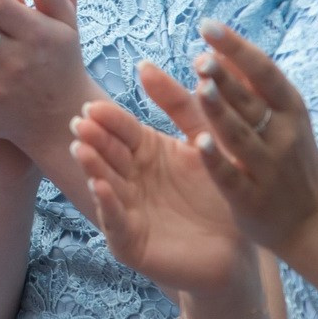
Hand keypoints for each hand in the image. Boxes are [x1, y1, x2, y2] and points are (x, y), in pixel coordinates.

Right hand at [70, 69, 252, 297]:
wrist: (237, 254)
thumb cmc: (219, 197)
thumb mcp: (204, 144)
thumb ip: (184, 107)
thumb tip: (153, 64)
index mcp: (145, 154)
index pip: (121, 132)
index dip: (107, 120)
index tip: (92, 106)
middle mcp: (129, 180)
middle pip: (107, 155)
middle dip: (93, 140)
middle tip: (80, 124)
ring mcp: (126, 212)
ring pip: (104, 185)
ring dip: (91, 167)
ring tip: (82, 150)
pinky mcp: (130, 243)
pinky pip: (116, 222)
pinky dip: (107, 205)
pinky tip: (101, 187)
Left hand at [178, 23, 317, 258]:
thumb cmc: (290, 161)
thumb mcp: (278, 120)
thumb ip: (243, 89)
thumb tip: (212, 50)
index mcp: (289, 111)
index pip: (263, 72)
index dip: (236, 48)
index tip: (207, 26)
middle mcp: (282, 136)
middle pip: (251, 102)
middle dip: (226, 78)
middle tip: (201, 58)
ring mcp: (267, 168)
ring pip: (240, 136)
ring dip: (221, 111)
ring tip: (201, 87)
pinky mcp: (250, 198)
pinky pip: (231, 176)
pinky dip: (217, 160)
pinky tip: (200, 144)